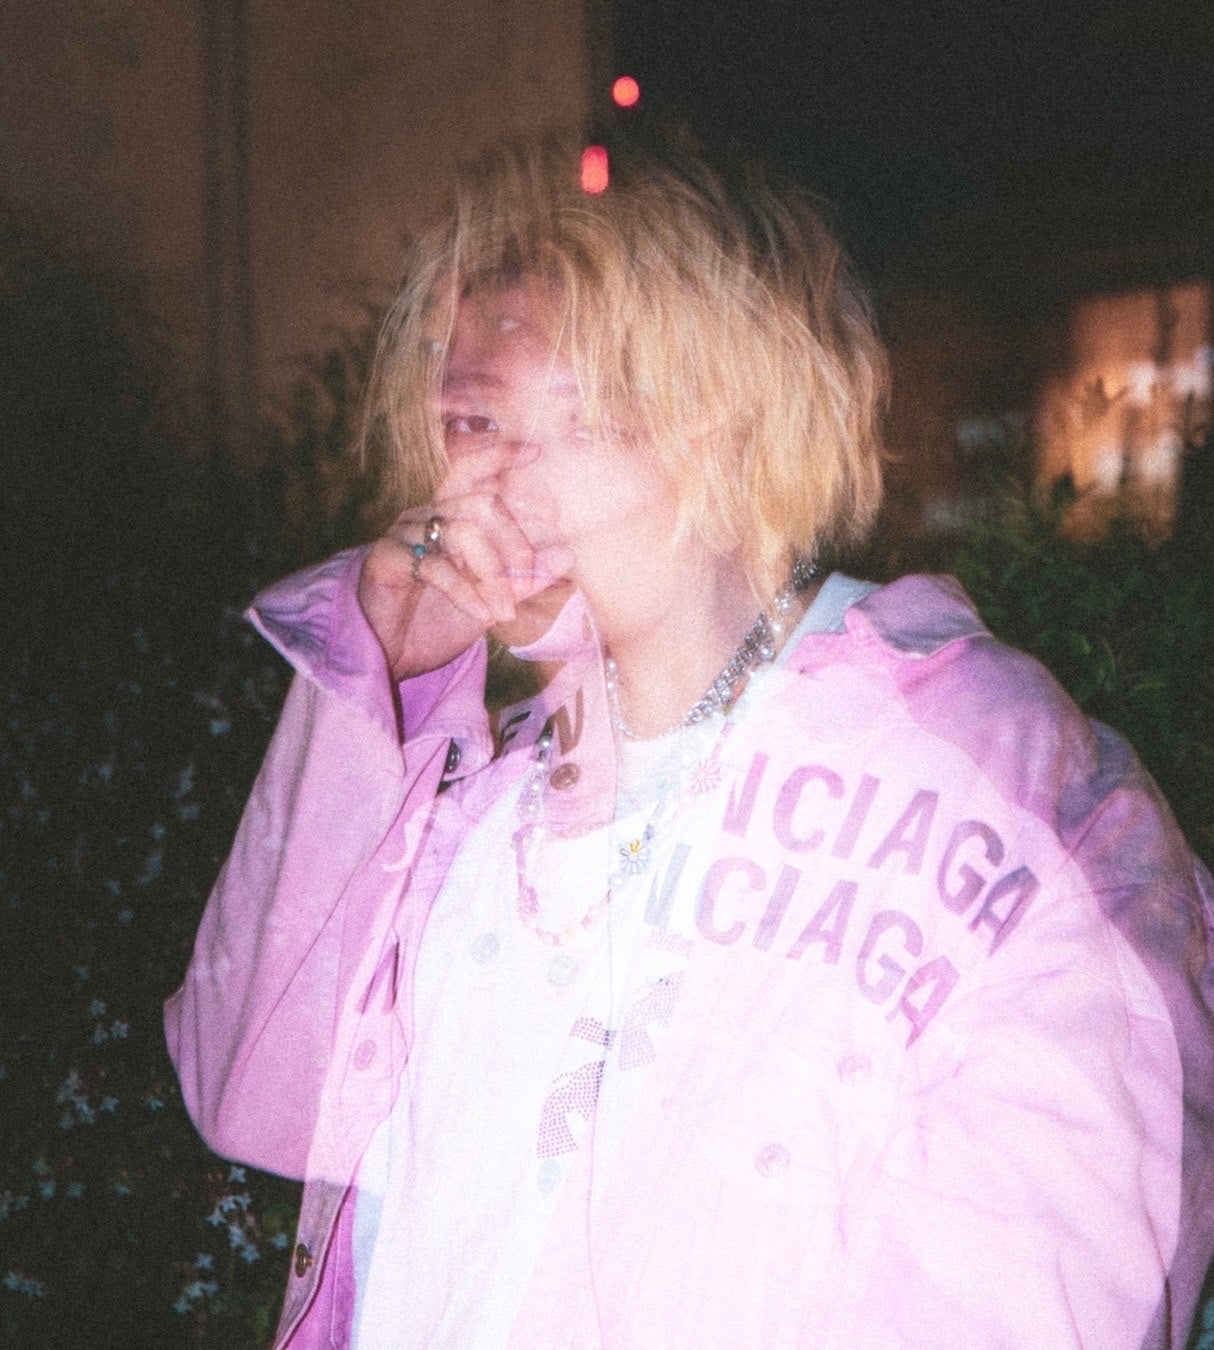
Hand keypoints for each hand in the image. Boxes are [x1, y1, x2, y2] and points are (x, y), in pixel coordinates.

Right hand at [357, 442, 573, 678]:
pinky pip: (436, 567)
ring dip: (493, 575)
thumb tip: (567, 556)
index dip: (500, 456)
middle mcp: (428, 515)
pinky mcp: (387, 557)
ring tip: (506, 611)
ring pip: (463, 533)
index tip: (534, 452)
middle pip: (480, 503)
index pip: (474, 472)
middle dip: (514, 537)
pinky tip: (485, 614)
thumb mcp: (491, 598)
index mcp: (451, 516)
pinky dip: (467, 592)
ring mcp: (405, 533)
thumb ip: (525, 578)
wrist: (395, 654)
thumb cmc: (441, 620)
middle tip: (528, 572)